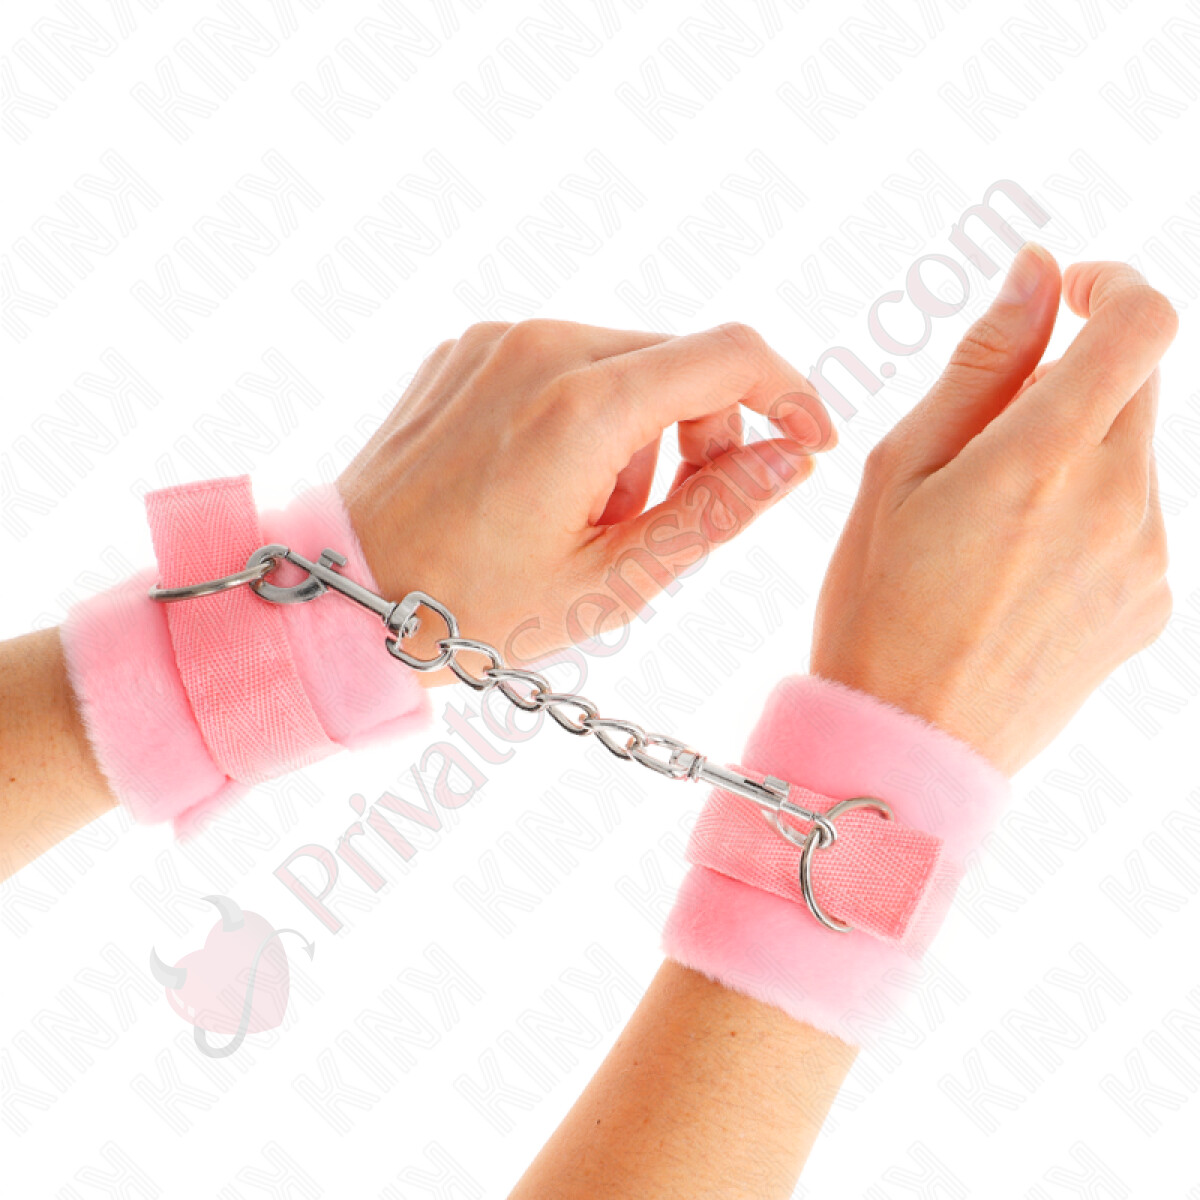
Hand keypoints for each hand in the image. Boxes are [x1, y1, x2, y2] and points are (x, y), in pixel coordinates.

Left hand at [336, 320, 832, 683]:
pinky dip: (583, 416)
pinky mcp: (465, 349)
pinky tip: (542, 483)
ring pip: (625, 363)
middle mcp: (537, 347)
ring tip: (584, 514)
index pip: (731, 355)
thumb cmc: (473, 607)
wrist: (347, 593)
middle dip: (701, 435)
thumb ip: (715, 512)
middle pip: (680, 360)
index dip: (790, 396)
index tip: (806, 446)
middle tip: (662, 519)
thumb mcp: (612, 583)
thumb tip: (791, 459)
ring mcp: (494, 341)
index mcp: (580, 407)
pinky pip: (564, 363)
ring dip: (636, 433)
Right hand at [811, 246, 1176, 773]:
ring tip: (992, 520)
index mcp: (1044, 461)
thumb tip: (1034, 275)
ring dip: (1078, 449)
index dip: (1110, 284)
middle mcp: (1119, 503)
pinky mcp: (1151, 602)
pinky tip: (1018, 567)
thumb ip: (980, 365)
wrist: (910, 742)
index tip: (1066, 294)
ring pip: (1135, 453)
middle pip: (1140, 383)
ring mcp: (1145, 558)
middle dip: (1077, 372)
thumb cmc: (879, 606)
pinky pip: (1136, 519)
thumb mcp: (899, 471)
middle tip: (992, 426)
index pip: (1141, 323)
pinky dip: (1088, 511)